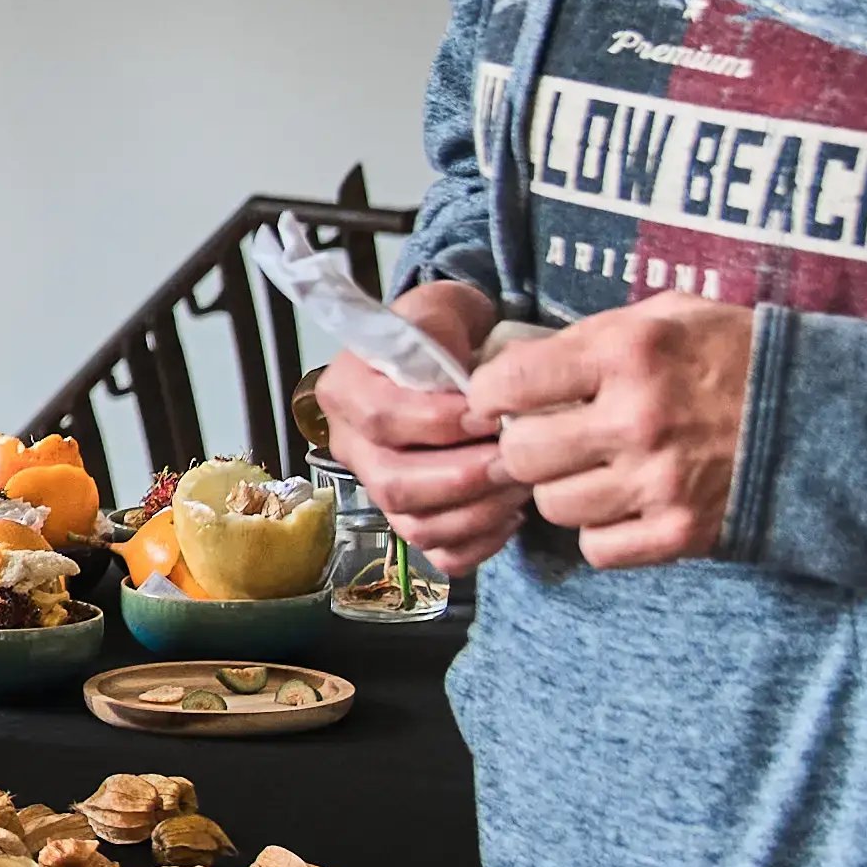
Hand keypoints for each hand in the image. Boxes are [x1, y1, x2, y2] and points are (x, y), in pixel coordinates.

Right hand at [319, 281, 530, 576]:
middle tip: (515, 458)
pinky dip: (481, 544)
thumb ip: (445, 336)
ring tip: (521, 483)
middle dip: (462, 477)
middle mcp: (351, 447)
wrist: (447, 354)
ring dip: (478, 512)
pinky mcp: (409, 520)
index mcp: (344, 391)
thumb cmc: (442, 332)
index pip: (382, 419)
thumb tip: (470, 389)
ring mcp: (378, 489)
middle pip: (394, 484)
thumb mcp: (439, 311)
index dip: (437, 423)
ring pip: (416, 526)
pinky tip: (512, 514)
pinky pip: (441, 555)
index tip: (490, 414)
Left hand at [471, 293, 759, 568]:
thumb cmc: (735, 355)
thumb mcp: (667, 315)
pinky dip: (601, 530)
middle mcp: (638, 419)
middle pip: (521, 454)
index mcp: (629, 352)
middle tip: (543, 438)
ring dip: (563, 489)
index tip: (497, 399)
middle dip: (522, 446)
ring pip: (554, 505)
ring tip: (592, 469)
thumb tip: (517, 364)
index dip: (490, 394)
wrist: (824, 414)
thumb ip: (593, 337)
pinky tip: (622, 503)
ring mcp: (659, 482)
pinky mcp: (679, 533)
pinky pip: (597, 547)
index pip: (510, 383)